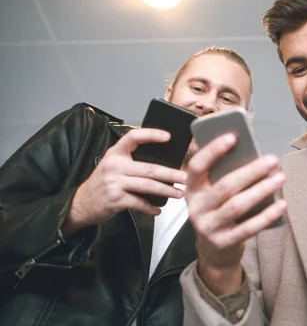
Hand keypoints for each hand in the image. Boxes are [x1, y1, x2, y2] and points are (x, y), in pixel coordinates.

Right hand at [64, 128, 187, 234]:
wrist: (82, 203)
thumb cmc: (104, 182)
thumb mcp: (114, 165)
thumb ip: (132, 161)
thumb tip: (164, 162)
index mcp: (115, 153)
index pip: (133, 137)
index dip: (151, 135)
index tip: (168, 136)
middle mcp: (114, 165)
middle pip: (149, 168)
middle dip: (171, 174)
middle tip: (186, 177)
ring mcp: (114, 182)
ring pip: (148, 186)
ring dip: (167, 191)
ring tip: (180, 193)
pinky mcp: (115, 199)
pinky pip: (139, 203)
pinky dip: (151, 207)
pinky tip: (158, 209)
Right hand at [185, 133, 286, 294]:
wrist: (214, 252)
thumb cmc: (219, 211)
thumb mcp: (213, 194)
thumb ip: (226, 176)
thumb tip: (256, 156)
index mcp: (192, 189)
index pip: (197, 166)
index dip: (213, 151)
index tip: (233, 136)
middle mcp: (196, 208)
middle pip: (225, 186)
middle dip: (251, 171)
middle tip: (272, 159)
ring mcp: (208, 227)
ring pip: (237, 205)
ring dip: (262, 190)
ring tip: (281, 178)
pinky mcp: (223, 242)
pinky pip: (248, 228)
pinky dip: (267, 215)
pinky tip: (282, 204)